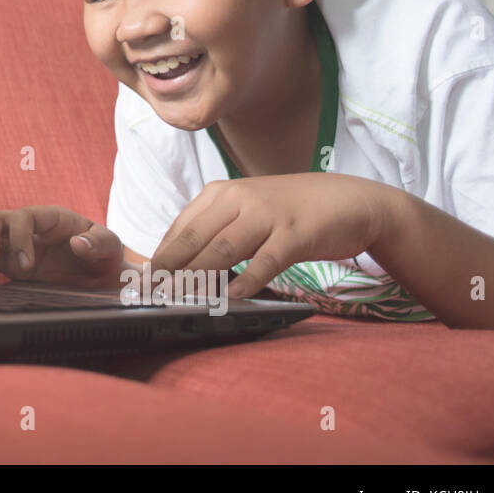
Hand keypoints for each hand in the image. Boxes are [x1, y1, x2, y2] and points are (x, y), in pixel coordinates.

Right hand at [0, 205, 129, 288]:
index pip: (24, 216)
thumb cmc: (106, 258)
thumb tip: (78, 243)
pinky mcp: (8, 260)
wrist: (101, 278)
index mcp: (52, 218)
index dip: (19, 236)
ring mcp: (16, 243)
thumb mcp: (112, 248)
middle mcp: (30, 227)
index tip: (27, 265)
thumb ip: (99, 242)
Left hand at [150, 174, 394, 298]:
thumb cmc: (290, 211)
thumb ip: (214, 231)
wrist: (349, 200)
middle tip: (150, 296)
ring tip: (178, 299)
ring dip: (198, 276)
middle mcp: (239, 199)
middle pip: (194, 238)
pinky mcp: (294, 233)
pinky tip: (232, 298)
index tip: (143, 283)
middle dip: (169, 269)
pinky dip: (247, 281)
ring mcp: (267, 214)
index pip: (180, 228)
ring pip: (223, 249)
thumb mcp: (245, 211)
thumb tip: (177, 264)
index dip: (160, 257)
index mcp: (221, 193)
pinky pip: (265, 260)